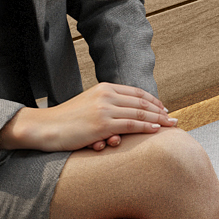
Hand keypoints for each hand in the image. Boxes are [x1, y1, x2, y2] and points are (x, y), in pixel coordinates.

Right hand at [13, 83, 173, 152]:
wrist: (45, 127)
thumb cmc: (65, 121)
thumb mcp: (87, 106)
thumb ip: (105, 105)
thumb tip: (121, 114)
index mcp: (104, 88)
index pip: (135, 93)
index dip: (152, 100)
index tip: (163, 108)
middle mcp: (106, 95)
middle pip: (141, 102)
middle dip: (160, 110)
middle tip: (173, 118)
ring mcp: (104, 109)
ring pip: (139, 113)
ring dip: (158, 120)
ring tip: (171, 125)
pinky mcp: (102, 125)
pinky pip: (130, 125)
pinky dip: (146, 127)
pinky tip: (156, 130)